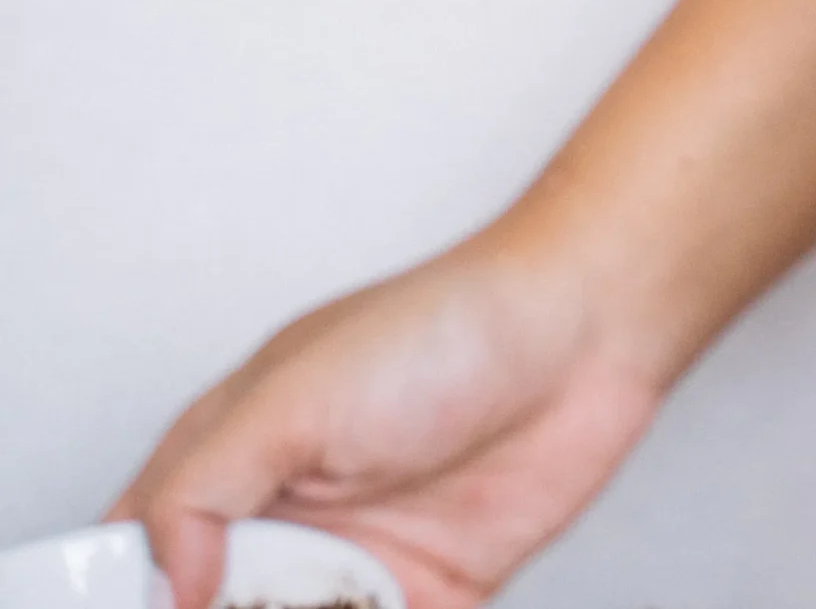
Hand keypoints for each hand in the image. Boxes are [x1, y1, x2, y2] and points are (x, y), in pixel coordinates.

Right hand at [109, 232, 662, 608]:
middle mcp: (290, 514)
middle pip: (216, 608)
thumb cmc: (445, 325)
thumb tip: (169, 582)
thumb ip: (204, 486)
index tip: (159, 607)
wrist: (587, 331)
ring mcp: (361, 558)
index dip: (137, 592)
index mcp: (232, 456)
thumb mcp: (291, 395)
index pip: (141, 550)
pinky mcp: (437, 591)